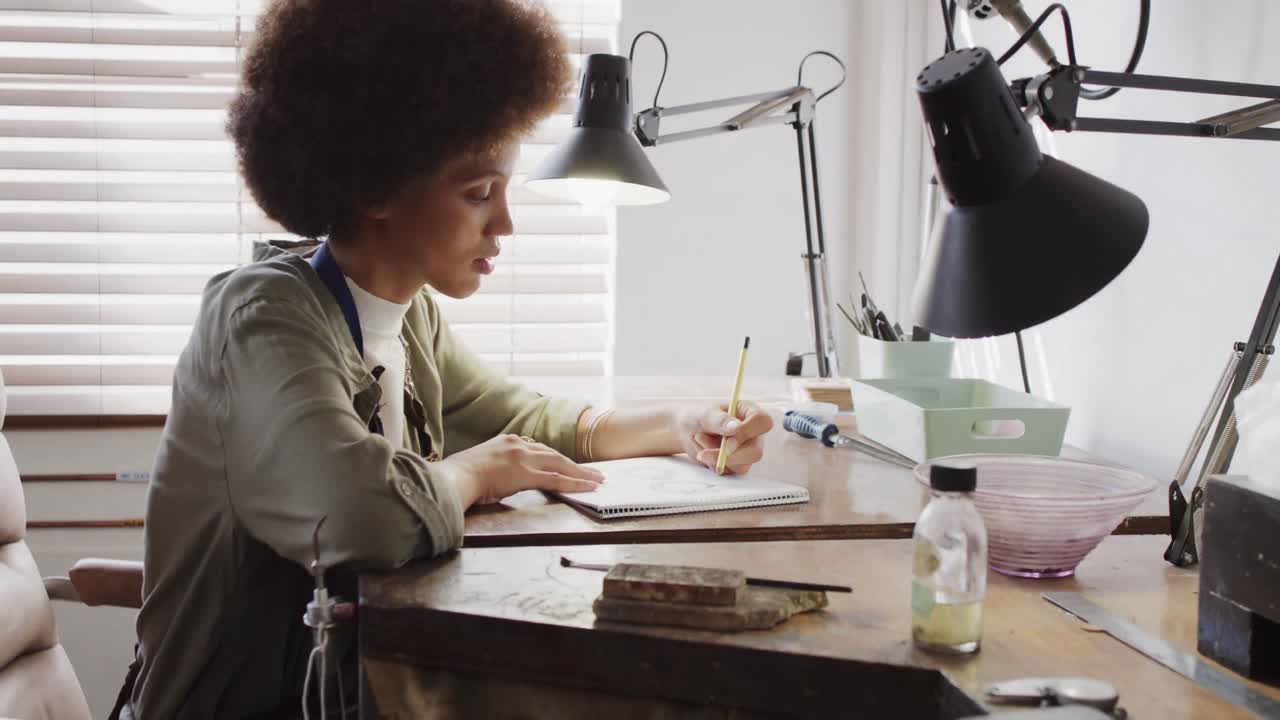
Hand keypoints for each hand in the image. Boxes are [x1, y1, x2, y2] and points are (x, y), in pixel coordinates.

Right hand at [437, 434, 603, 506]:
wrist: (454, 478)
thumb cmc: (460, 476)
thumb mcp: (480, 464)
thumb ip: (495, 467)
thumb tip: (498, 478)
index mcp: (507, 441)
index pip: (538, 450)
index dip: (556, 459)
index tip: (567, 464)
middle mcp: (518, 445)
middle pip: (554, 454)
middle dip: (575, 465)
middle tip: (593, 472)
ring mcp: (523, 458)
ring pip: (560, 464)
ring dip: (581, 474)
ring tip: (597, 480)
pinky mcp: (526, 473)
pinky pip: (556, 479)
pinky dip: (574, 483)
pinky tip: (587, 487)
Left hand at [674, 400, 773, 474]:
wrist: (686, 430)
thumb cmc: (698, 416)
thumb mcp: (705, 414)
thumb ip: (720, 420)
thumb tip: (736, 428)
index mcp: (750, 413)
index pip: (763, 422)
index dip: (748, 432)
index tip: (727, 440)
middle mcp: (753, 433)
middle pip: (756, 452)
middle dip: (729, 455)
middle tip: (705, 452)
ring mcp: (746, 450)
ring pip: (742, 465)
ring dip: (716, 457)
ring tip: (699, 439)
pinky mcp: (736, 464)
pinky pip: (729, 471)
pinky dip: (713, 463)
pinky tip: (703, 451)